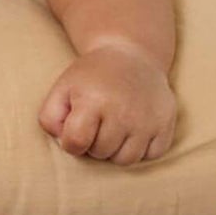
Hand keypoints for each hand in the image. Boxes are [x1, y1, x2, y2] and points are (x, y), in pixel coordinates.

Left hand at [39, 44, 177, 164]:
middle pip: (101, 153)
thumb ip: (50, 119)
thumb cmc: (91, 77)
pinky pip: (152, 155)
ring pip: (127, 160)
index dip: (71, 142)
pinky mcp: (166, 123)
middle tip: (98, 122)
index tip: (75, 129)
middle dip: (94, 143)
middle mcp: (123, 111)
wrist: (131, 54)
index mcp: (93, 100)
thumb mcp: (62, 89)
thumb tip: (64, 143)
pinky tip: (134, 129)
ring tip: (114, 128)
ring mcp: (147, 119)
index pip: (75, 143)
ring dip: (117, 149)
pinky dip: (142, 148)